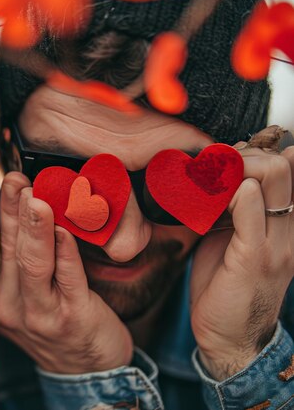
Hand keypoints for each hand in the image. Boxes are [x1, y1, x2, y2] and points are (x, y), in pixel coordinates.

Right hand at [0, 172, 132, 373]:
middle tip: (10, 178)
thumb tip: (24, 211)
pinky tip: (63, 228)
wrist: (88, 372)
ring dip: (33, 226)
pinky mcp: (73, 317)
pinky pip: (68, 279)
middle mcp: (11, 306)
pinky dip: (64, 251)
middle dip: (7, 210)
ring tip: (32, 195)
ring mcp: (41, 314)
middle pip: (5, 250)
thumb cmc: (59, 325)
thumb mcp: (29, 296)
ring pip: (32, 263)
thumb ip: (23, 260)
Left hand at [190, 142, 293, 380]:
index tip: (220, 161)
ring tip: (205, 180)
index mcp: (282, 224)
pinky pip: (253, 214)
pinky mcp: (255, 259)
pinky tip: (215, 195)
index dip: (253, 153)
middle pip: (282, 165)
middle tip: (208, 168)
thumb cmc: (224, 285)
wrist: (227, 337)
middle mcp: (287, 230)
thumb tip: (214, 179)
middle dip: (242, 154)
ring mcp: (275, 244)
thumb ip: (230, 211)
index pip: (287, 167)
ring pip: (273, 180)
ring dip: (235, 168)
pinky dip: (236, 195)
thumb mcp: (229, 240)